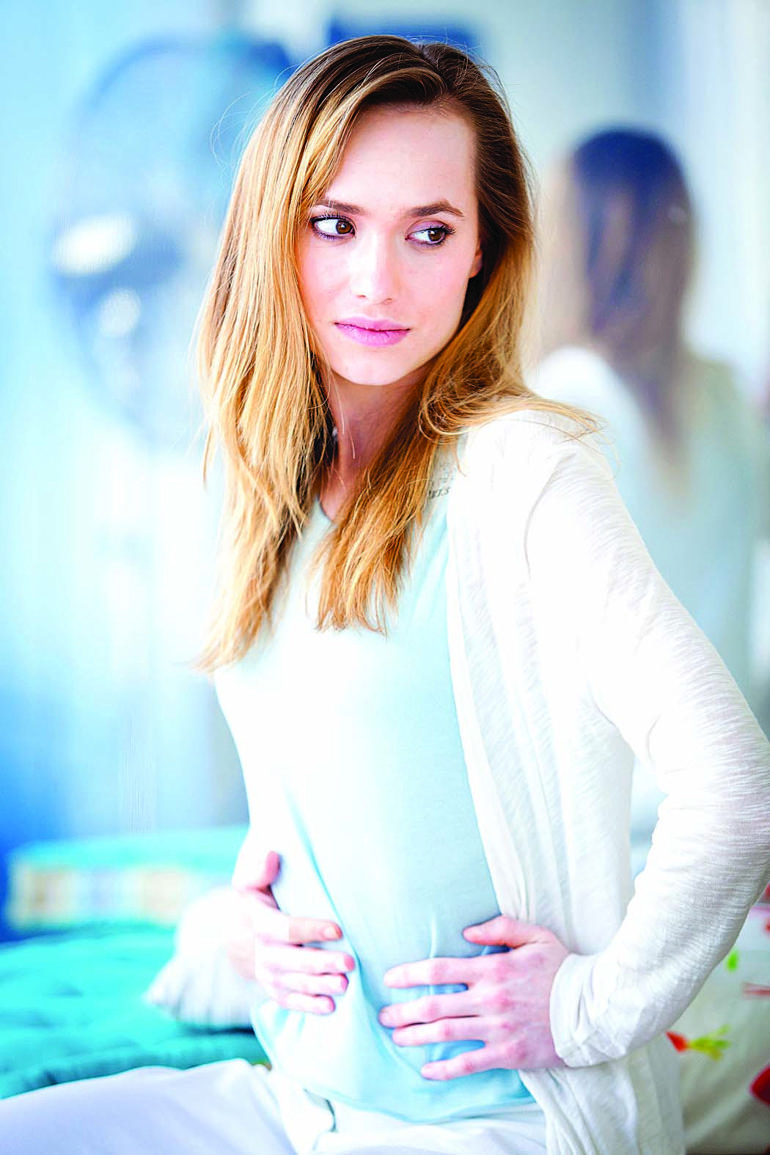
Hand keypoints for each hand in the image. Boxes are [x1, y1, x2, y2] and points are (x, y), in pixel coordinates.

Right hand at [225, 850, 353, 1014]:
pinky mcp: (274, 989)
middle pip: (294, 961)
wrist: (238, 934)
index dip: (312, 930)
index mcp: (260, 924)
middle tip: (349, 963)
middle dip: (322, 963)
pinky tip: (330, 1008)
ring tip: (345, 985)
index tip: (338, 930)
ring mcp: (268, 974)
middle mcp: (263, 953)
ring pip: (295, 984)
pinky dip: (309, 1007)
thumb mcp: (250, 883)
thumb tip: (271, 855)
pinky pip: (290, 1001)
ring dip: (320, 986)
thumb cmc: (255, 901)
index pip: (287, 929)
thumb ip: (258, 870)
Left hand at [377, 915, 568, 1078]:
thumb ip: (500, 927)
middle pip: (435, 1005)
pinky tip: (426, 1070)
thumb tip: (466, 929)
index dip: (410, 974)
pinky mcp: (508, 1054)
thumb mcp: (535, 936)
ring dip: (415, 1036)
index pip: (440, 970)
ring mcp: (497, 1029)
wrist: (593, 1009)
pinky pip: (469, 1064)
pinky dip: (444, 1069)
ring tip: (396, 1037)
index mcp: (492, 968)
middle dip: (403, 1011)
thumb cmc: (564, 969)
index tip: (390, 978)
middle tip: (383, 1015)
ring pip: (445, 1034)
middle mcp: (489, 999)